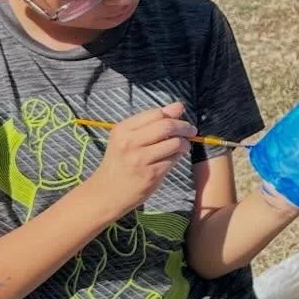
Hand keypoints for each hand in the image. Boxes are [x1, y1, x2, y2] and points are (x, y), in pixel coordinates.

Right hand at [89, 102, 194, 216]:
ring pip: (174, 143)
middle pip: (167, 126)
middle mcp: (129, 142)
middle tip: (191, 131)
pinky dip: (178, 157)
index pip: (156, 113)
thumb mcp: (127, 138)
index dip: (173, 115)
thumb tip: (178, 106)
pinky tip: (174, 158)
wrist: (107, 192)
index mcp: (123, 129)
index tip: (181, 119)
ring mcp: (140, 159)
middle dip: (184, 127)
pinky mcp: (150, 174)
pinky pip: (173, 160)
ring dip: (185, 143)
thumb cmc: (120, 162)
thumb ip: (152, 122)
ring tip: (184, 146)